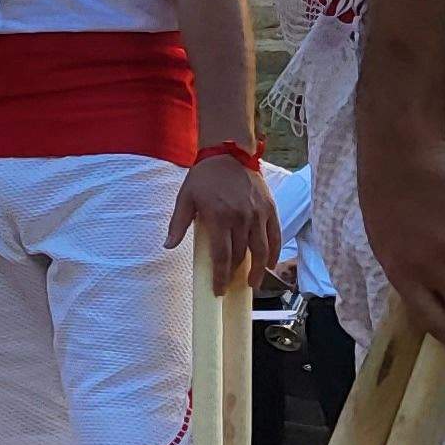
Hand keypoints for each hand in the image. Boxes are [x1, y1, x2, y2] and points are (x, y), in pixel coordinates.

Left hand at [168, 151, 283, 298]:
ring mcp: (258, 214)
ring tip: (254, 284)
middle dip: (236, 275)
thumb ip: (178, 223)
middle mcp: (241, 218)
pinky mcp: (270, 209)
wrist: (229, 153)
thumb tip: (168, 246)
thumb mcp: (185, 197)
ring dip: (258, 270)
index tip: (218, 290)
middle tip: (232, 287)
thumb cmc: (205, 177)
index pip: (221, 255)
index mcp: (219, 217)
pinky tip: (270, 264)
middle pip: (241, 255)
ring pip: (262, 250)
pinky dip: (275, 252)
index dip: (220, 276)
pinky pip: (276, 236)